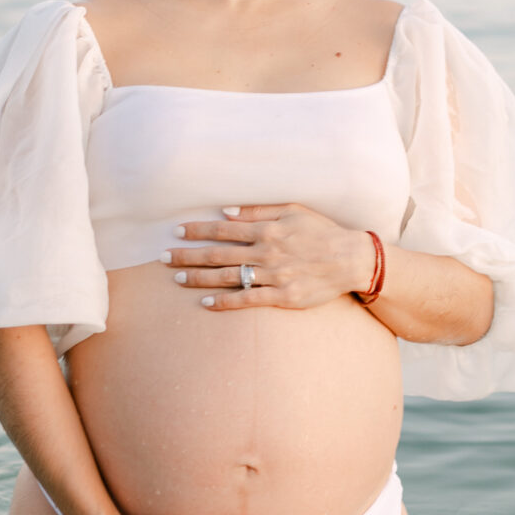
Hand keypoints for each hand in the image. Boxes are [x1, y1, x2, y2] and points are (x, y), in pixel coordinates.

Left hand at [162, 205, 378, 310]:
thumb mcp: (292, 211)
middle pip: (218, 254)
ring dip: (199, 278)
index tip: (176, 231)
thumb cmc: (322, 231)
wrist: (352, 260)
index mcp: (267, 229)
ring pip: (228, 277)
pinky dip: (225, 302)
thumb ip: (258, 211)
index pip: (223, 229)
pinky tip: (206, 304)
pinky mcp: (282, 296)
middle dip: (187, 256)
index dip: (197, 230)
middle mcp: (266, 252)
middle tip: (163, 258)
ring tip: (176, 279)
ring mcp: (274, 276)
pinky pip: (247, 300)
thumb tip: (226, 211)